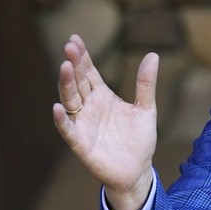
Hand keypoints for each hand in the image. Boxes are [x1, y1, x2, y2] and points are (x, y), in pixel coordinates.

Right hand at [52, 34, 158, 209]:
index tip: (75, 39)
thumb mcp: (146, 108)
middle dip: (73, 64)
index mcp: (103, 96)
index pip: (89, 72)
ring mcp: (83, 124)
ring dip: (66, 84)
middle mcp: (89, 107)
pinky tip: (58, 107)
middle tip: (69, 46)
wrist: (138, 170)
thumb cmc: (139, 140)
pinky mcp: (82, 144)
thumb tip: (152, 54)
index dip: (82, 57)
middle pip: (78, 82)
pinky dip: (63, 120)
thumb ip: (146, 84)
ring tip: (64, 66)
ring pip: (71, 101)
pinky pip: (69, 130)